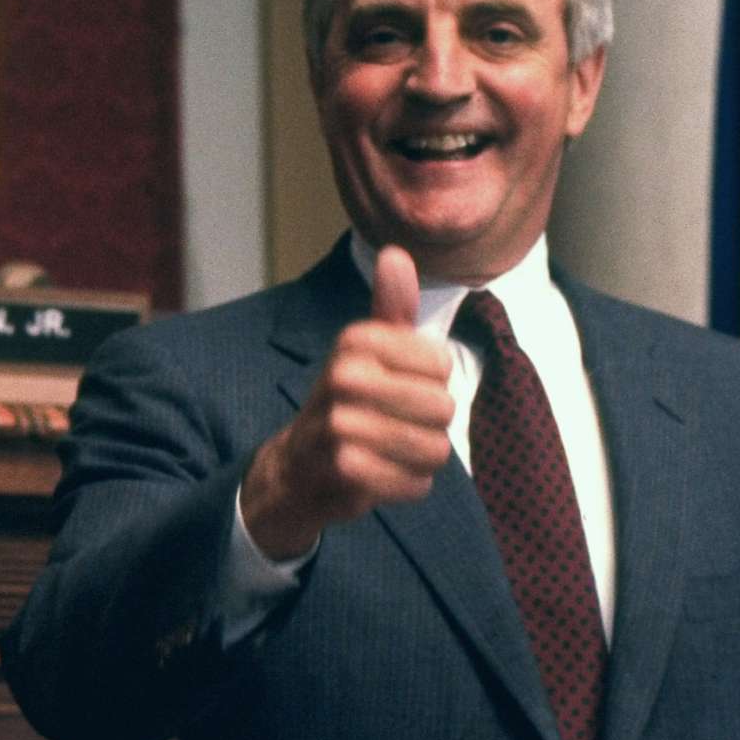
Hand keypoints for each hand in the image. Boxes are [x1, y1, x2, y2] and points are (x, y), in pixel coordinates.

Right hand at [240, 245, 454, 557]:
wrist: (296, 466)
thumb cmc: (344, 403)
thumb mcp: (366, 350)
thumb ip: (390, 306)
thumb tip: (396, 253)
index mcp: (355, 341)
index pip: (442, 363)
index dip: (432, 381)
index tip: (399, 386)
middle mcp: (344, 376)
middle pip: (443, 407)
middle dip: (430, 426)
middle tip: (394, 425)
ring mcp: (341, 423)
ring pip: (434, 448)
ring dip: (421, 459)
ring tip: (390, 452)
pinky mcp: (345, 467)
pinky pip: (416, 482)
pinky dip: (407, 486)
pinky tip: (382, 476)